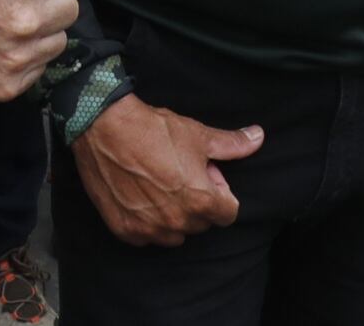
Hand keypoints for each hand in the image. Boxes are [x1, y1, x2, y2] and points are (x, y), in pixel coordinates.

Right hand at [73, 93, 261, 247]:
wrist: (104, 127)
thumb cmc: (153, 130)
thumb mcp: (198, 134)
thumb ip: (232, 144)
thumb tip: (258, 137)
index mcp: (201, 201)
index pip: (228, 213)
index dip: (219, 190)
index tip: (203, 173)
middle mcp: (177, 222)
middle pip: (202, 223)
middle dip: (196, 202)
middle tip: (179, 174)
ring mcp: (150, 229)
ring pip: (175, 233)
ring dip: (173, 215)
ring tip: (158, 184)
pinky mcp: (126, 231)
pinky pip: (147, 235)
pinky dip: (147, 221)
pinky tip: (139, 194)